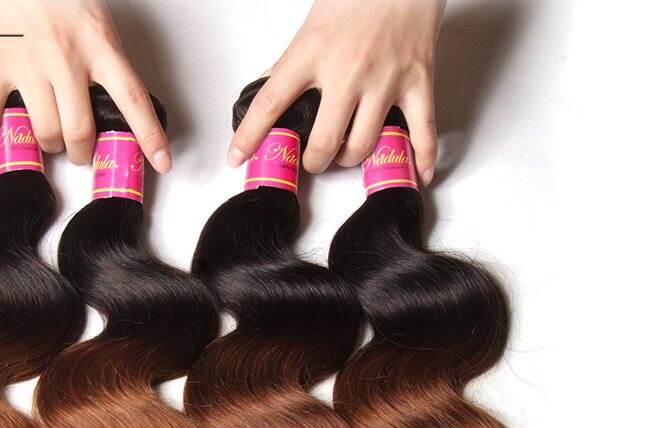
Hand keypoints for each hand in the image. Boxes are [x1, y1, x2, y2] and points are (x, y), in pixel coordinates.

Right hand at [0, 0, 170, 171]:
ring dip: (49, 146)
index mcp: (98, 45)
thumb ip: (103, 58)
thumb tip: (114, 98)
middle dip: (82, 151)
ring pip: (44, 131)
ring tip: (50, 139)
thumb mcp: (94, 19)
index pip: (131, 98)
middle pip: (80, 131)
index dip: (149, 135)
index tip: (162, 161)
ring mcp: (28, 64)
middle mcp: (65, 58)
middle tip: (80, 149)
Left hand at [229, 0, 443, 182]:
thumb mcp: (312, 24)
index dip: (250, 137)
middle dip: (314, 162)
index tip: (237, 157)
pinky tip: (416, 173)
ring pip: (362, 145)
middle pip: (322, 143)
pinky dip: (420, 158)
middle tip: (313, 159)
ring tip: (346, 153)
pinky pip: (420, 131)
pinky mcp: (417, 82)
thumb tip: (268, 86)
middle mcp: (347, 72)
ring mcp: (384, 80)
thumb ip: (291, 60)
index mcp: (312, 54)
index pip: (270, 104)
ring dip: (350, 160)